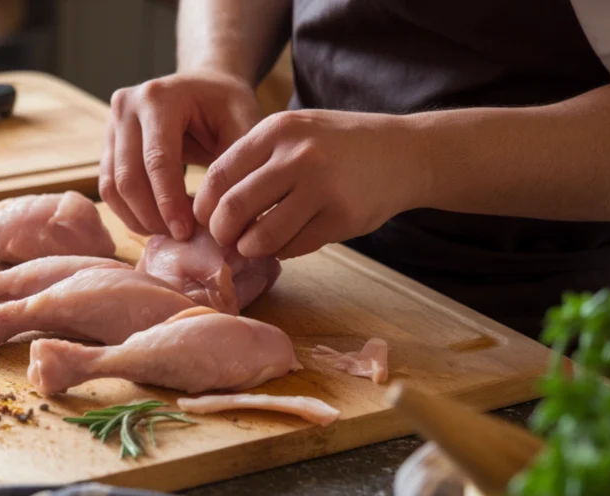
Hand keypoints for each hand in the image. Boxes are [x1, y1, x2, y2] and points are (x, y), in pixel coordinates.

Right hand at [100, 70, 261, 239]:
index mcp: (158, 97)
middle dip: (152, 215)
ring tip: (170, 233)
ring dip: (138, 218)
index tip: (186, 233)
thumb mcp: (243, 123)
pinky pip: (108, 188)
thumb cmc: (226, 105)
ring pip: (112, 187)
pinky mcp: (107, 144)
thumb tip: (223, 212)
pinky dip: (129, 212)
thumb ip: (235, 163)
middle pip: (128, 177)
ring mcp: (111, 124)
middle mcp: (126, 106)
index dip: (170, 202)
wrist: (205, 86)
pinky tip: (156, 223)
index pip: (158, 160)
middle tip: (179, 237)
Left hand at [193, 110, 432, 258]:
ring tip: (251, 246)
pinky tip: (284, 243)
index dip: (204, 204)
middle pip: (234, 208)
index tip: (206, 217)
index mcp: (277, 130)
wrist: (405, 152)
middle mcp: (298, 156)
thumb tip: (210, 205)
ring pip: (262, 235)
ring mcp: (322, 188)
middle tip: (225, 238)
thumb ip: (255, 159)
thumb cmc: (337, 146)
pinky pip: (294, 247)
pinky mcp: (342, 217)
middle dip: (221, 232)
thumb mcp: (295, 132)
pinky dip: (281, 251)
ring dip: (249, 248)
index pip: (220, 174)